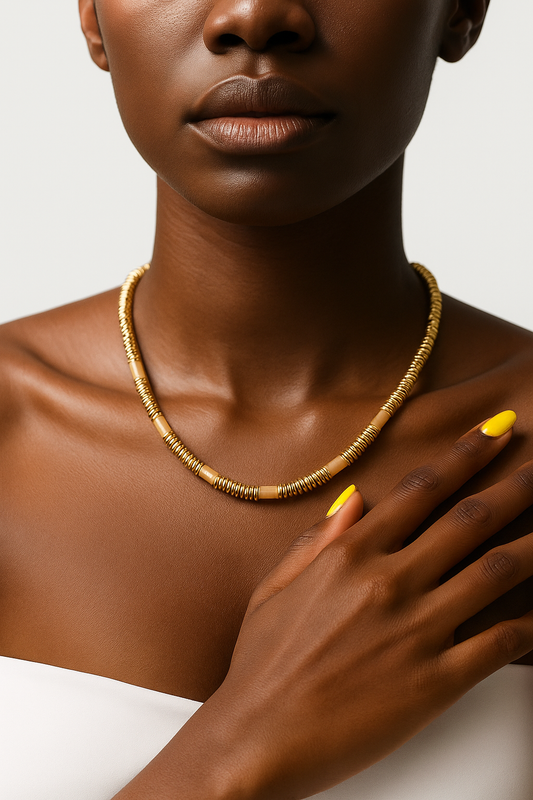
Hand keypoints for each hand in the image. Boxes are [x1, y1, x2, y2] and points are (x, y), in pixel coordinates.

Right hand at [212, 413, 532, 798]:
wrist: (258, 740)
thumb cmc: (262, 664)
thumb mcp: (275, 587)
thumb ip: (318, 539)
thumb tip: (355, 498)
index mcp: (350, 554)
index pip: (422, 489)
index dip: (466, 454)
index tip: (497, 430)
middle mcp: (389, 581)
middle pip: (470, 520)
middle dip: (515, 486)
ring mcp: (416, 630)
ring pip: (496, 572)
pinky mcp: (436, 682)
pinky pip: (500, 643)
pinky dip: (531, 623)